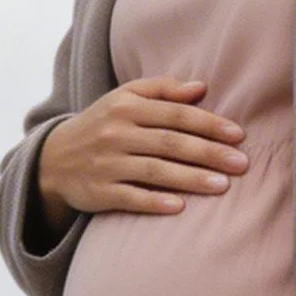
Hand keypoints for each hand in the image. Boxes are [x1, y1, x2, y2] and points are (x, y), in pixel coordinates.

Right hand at [35, 78, 247, 226]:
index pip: (176, 114)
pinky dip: (154, 202)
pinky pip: (130, 197)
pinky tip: (180, 207)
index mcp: (126, 107)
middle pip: (170, 142)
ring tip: (222, 186)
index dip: (209, 124)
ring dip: (190, 179)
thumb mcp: (124, 98)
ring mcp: (106, 164)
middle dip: (209, 153)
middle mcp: (116, 133)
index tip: (238, 135)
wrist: (53, 159)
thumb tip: (201, 88)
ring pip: (154, 171)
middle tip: (242, 164)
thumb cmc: (102, 124)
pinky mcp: (99, 192)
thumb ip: (162, 89)